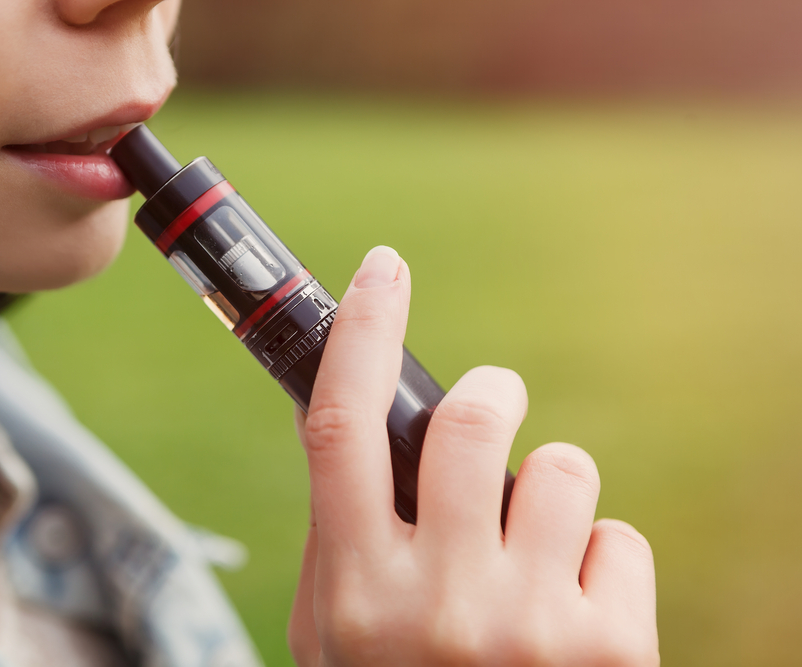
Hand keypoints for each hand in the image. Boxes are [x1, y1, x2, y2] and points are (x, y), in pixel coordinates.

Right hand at [288, 246, 658, 665]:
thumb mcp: (338, 637)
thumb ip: (345, 540)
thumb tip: (365, 431)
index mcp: (354, 591)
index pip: (343, 427)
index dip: (362, 332)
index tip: (381, 268)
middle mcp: (435, 605)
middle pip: (471, 420)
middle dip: (491, 395)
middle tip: (492, 412)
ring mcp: (527, 629)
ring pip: (561, 467)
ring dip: (547, 490)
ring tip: (530, 551)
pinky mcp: (611, 652)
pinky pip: (618, 536)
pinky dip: (597, 561)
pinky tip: (573, 615)